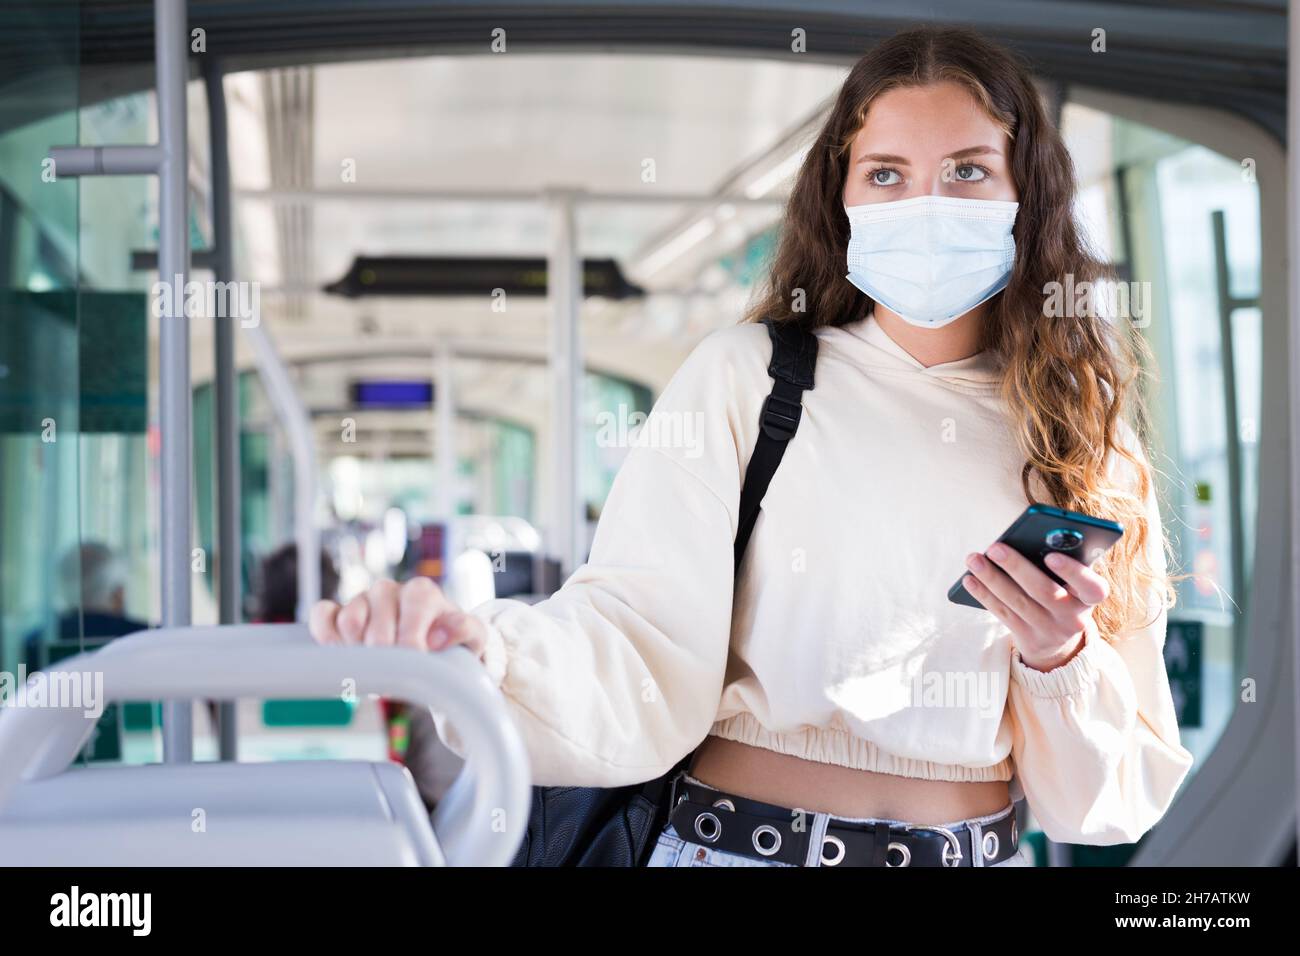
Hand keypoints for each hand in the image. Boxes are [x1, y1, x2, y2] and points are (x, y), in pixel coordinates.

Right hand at [308, 577, 487, 657]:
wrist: (430, 644)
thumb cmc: (449, 640)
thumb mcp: (472, 638)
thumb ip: (465, 631)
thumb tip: (438, 637)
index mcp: (421, 591)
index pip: (412, 612)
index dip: (413, 645)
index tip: (417, 664)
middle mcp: (390, 590)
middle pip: (377, 630)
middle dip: (386, 660)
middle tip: (396, 674)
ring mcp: (362, 599)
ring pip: (349, 625)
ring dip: (360, 654)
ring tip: (377, 665)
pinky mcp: (338, 610)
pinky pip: (322, 616)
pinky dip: (327, 636)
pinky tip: (344, 653)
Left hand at [960, 543, 1108, 671]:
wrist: (1058, 639)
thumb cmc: (1064, 591)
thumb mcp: (1073, 581)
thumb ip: (1062, 561)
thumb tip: (1026, 540)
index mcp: (1090, 597)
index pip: (1092, 587)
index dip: (1072, 572)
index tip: (1051, 556)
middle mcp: (1073, 617)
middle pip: (1044, 591)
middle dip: (1017, 567)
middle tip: (994, 547)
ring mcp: (1049, 630)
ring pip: (1018, 602)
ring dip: (992, 578)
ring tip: (974, 559)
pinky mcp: (1027, 639)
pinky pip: (1003, 614)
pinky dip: (984, 594)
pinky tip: (969, 579)